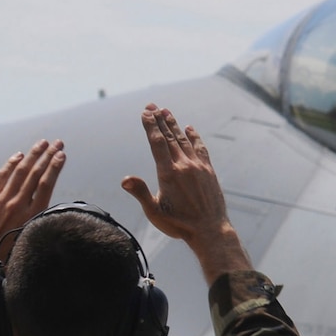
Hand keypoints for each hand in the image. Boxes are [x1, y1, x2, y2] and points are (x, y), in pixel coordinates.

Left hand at [0, 139, 65, 310]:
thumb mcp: (31, 238)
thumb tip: (52, 206)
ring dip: (32, 155)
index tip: (62, 155)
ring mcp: (2, 200)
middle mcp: (17, 204)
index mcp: (30, 215)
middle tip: (58, 142)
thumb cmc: (9, 253)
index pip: (45, 184)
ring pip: (20, 171)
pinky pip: (1, 177)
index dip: (54, 168)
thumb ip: (40, 220)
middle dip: (48, 156)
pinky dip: (11, 164)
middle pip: (35, 174)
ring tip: (42, 143)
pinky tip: (19, 155)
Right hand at [121, 105, 252, 281]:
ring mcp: (198, 167)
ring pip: (184, 140)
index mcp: (168, 173)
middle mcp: (184, 166)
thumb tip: (125, 180)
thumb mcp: (155, 212)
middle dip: (160, 120)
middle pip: (170, 137)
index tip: (145, 112)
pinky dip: (194, 137)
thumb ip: (140, 193)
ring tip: (167, 112)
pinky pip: (200, 148)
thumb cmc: (179, 225)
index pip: (157, 143)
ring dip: (175, 125)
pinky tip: (190, 128)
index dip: (150, 126)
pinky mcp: (208, 171)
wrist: (210, 230)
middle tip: (152, 105)